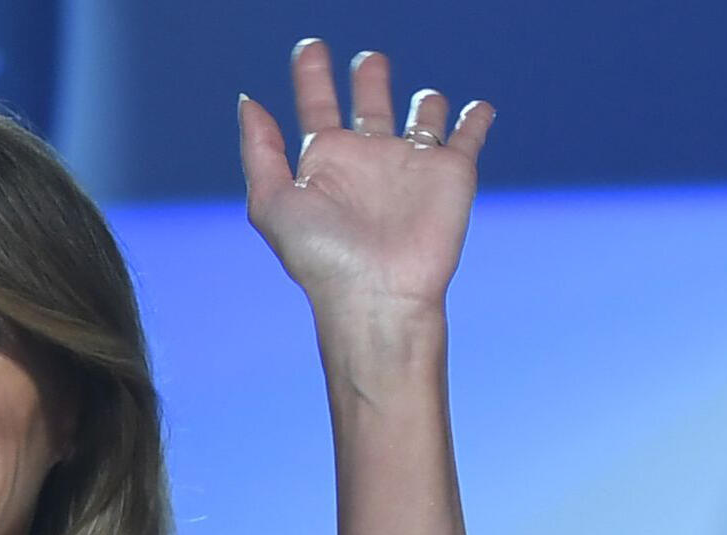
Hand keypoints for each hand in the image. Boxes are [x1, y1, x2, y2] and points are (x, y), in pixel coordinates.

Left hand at [239, 40, 494, 311]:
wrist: (378, 295)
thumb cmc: (322, 257)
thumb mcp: (273, 201)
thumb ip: (260, 149)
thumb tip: (248, 100)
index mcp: (325, 161)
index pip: (317, 105)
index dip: (312, 75)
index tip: (310, 46)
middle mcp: (369, 159)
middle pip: (370, 105)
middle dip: (370, 79)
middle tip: (368, 59)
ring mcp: (412, 164)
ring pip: (423, 120)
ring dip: (427, 103)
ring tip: (427, 97)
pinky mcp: (452, 173)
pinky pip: (468, 137)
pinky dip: (475, 119)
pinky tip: (477, 108)